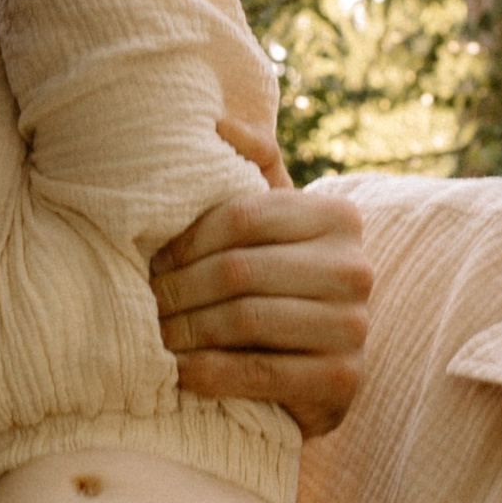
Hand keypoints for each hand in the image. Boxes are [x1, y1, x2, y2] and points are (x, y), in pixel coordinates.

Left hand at [150, 175, 370, 439]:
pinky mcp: (342, 381)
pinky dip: (206, 372)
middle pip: (239, 270)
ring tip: (154, 333)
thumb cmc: (282, 280)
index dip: (186, 240)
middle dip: (178, 289)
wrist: (321, 365)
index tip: (151, 260)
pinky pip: (256, 373)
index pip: (242, 216)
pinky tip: (177, 371)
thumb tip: (218, 122)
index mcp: (339, 217)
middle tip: (144, 301)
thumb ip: (254, 166)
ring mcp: (355, 327)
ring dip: (185, 330)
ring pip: (244, 320)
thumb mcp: (276, 220)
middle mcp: (357, 269)